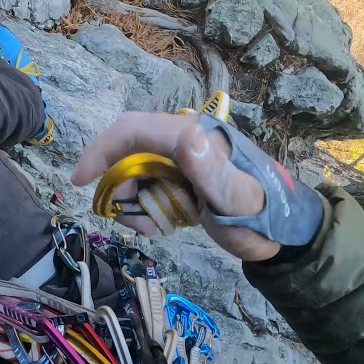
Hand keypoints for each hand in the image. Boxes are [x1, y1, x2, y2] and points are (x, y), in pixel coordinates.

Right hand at [73, 113, 280, 261]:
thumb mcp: (237, 199)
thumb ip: (211, 171)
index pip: (133, 130)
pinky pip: (145, 188)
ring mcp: (180, 159)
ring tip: (159, 228)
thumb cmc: (263, 215)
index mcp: (193, 135)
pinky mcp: (180, 176)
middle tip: (138, 222)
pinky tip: (166, 226)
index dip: (101, 150)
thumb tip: (187, 134)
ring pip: (132, 175)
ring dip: (134, 204)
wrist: (282, 233)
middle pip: (126, 155)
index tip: (80, 180)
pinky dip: (145, 209)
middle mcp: (182, 140)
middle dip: (120, 190)